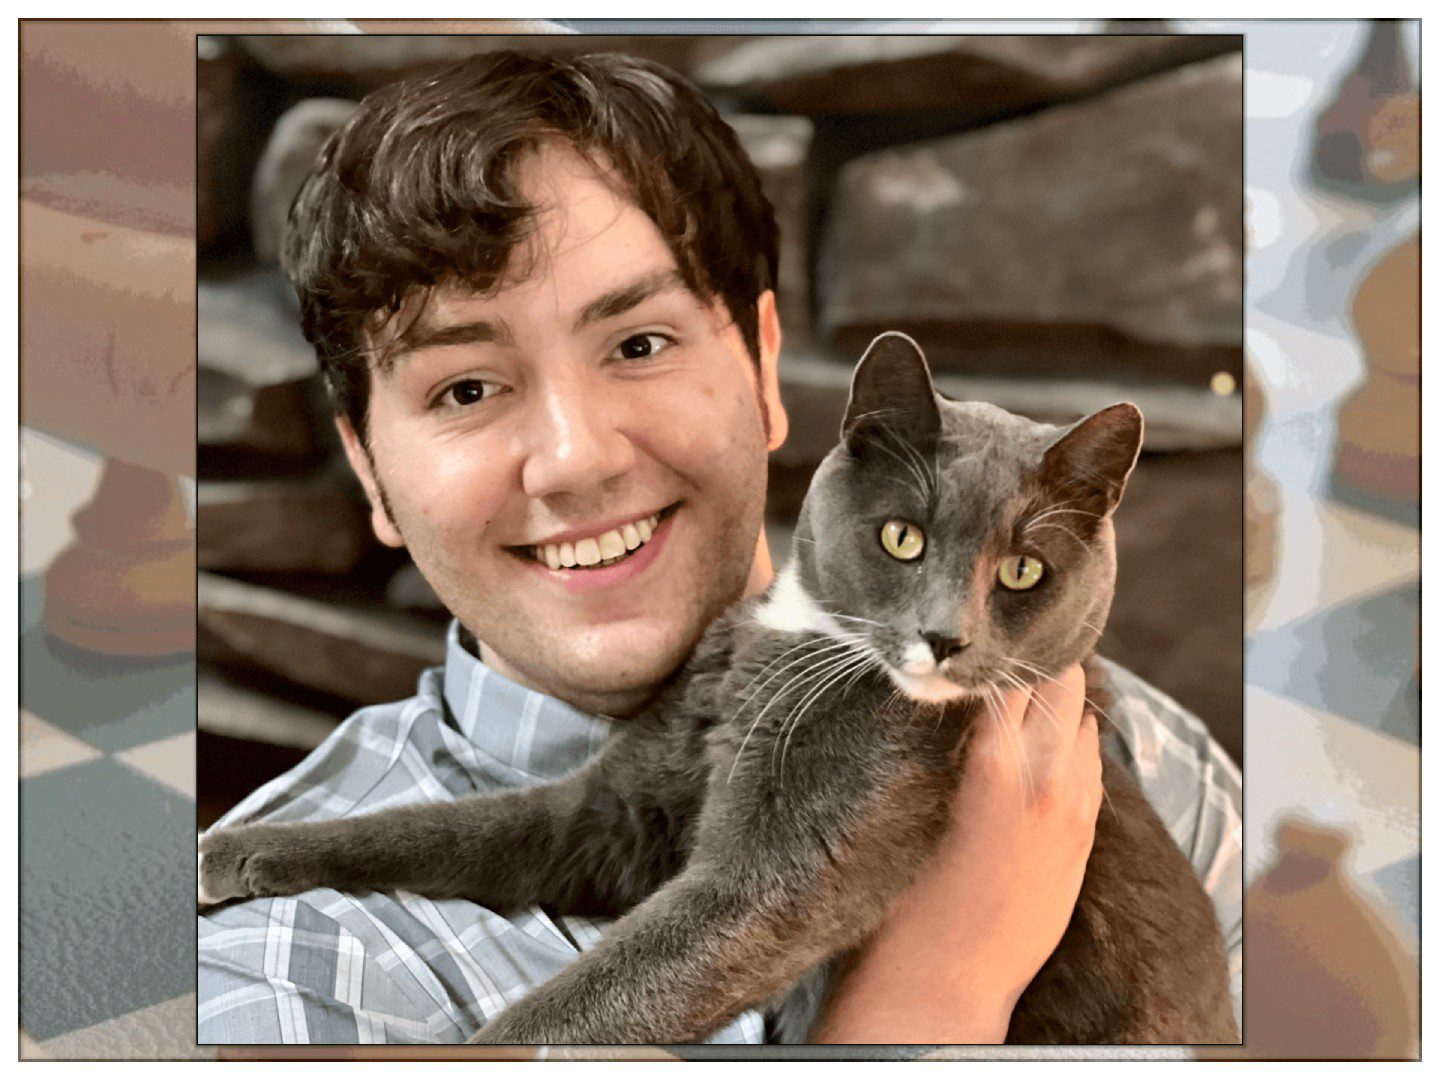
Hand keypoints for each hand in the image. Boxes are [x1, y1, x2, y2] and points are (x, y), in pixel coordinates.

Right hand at [812, 665, 1101, 1042]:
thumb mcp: (914, 800)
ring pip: (1083, 720)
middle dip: (1036, 663)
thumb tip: (957, 693)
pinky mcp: (1082, 839)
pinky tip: (1043, 744)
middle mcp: (1044, 778)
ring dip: (1058, 703)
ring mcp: (1071, 809)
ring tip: (1023, 692)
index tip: (981, 634)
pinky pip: (1091, 766)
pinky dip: (1071, 744)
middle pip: (1062, 684)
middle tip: (1006, 652)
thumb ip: (946, 742)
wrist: (942, 980)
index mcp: (993, 764)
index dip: (996, 649)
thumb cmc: (904, 892)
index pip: (1010, 674)